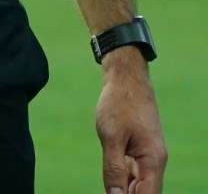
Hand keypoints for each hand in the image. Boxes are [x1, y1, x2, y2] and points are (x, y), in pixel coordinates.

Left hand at [97, 55, 165, 193]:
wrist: (126, 80)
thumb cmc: (118, 104)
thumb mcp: (111, 137)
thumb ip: (113, 168)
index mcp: (153, 160)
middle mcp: (155, 162)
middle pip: (143, 192)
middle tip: (108, 191)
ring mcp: (148, 156)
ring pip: (137, 183)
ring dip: (123, 187)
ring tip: (108, 185)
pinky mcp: (139, 150)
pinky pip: (132, 172)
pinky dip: (122, 177)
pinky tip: (110, 178)